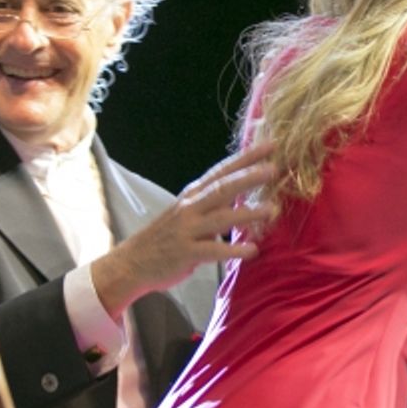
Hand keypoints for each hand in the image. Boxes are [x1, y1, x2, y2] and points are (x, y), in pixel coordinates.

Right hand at [92, 138, 280, 320]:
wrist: (132, 262)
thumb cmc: (167, 235)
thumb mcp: (189, 211)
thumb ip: (215, 201)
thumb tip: (245, 191)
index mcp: (193, 194)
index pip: (222, 170)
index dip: (246, 158)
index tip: (270, 145)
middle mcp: (190, 207)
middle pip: (222, 188)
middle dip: (249, 177)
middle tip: (274, 168)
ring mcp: (187, 230)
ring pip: (220, 217)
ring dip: (247, 213)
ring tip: (272, 209)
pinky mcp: (185, 253)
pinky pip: (213, 250)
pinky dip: (233, 250)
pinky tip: (252, 250)